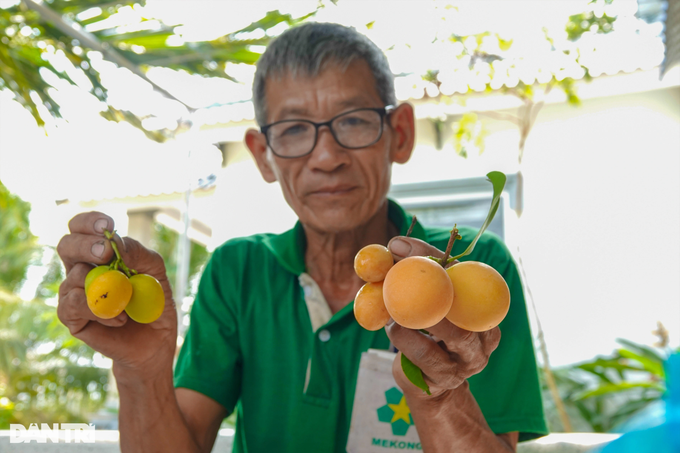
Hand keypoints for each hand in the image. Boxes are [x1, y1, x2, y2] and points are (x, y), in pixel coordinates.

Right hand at [57, 212, 176, 376]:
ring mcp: (73, 292)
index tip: (107, 225)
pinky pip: (76, 306)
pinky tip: (120, 319)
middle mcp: (81, 269)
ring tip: (128, 302)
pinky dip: (102, 311)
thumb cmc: (153, 301)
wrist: (154, 341)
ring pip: (73, 278)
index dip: (89, 222)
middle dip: (84, 245)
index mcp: (99, 252)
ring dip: (106, 288)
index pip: (81, 227)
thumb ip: (138, 253)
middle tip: (105, 253)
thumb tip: (115, 243)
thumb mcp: (155, 272)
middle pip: (66, 245)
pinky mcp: (72, 317)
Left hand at [385, 236, 500, 398]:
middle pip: (469, 308)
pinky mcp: (446, 379)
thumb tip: (395, 244)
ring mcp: (469, 361)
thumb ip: (413, 269)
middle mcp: (484, 336)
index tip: (404, 248)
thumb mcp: (424, 296)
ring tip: (394, 314)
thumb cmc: (426, 328)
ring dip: (414, 320)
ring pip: (450, 335)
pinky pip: (424, 355)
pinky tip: (394, 329)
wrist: (427, 380)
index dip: (440, 260)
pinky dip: (403, 338)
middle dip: (437, 293)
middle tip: (404, 280)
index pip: (471, 277)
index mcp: (484, 309)